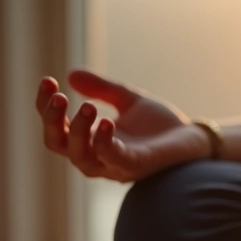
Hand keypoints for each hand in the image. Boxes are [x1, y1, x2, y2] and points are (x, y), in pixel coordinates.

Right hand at [37, 69, 209, 181]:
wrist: (195, 139)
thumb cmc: (161, 125)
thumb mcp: (127, 100)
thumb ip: (102, 89)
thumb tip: (71, 74)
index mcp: (90, 141)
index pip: (55, 127)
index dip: (46, 106)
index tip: (48, 81)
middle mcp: (97, 157)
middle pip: (58, 144)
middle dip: (53, 119)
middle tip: (58, 95)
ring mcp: (115, 165)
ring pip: (80, 156)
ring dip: (78, 130)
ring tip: (87, 106)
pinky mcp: (136, 166)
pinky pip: (112, 158)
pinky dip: (104, 142)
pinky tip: (106, 121)